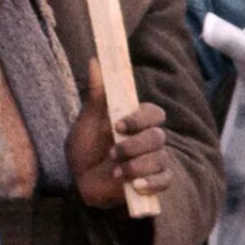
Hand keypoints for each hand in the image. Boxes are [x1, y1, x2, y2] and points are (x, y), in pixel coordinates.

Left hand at [66, 60, 171, 208]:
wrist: (79, 179)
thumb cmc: (85, 146)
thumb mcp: (88, 120)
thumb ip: (96, 94)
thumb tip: (95, 59)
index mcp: (135, 121)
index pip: (155, 113)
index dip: (140, 118)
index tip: (118, 125)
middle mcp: (148, 139)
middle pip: (158, 137)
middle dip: (133, 146)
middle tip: (111, 152)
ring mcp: (153, 161)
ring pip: (160, 159)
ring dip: (135, 166)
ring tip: (114, 171)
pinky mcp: (154, 182)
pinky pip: (165, 181)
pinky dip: (150, 183)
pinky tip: (134, 185)